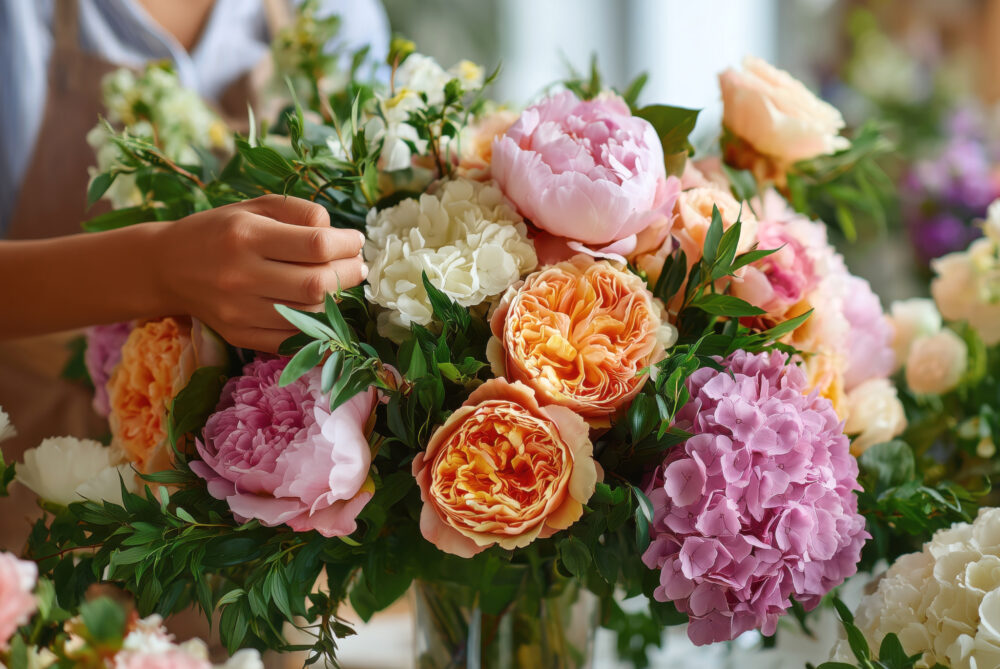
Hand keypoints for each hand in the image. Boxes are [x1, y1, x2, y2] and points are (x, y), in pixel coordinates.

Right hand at [152, 195, 366, 351]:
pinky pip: (293, 340)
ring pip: (311, 314)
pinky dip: (316, 326)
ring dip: (336, 299)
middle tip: (356, 265)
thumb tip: (338, 233)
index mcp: (246, 235)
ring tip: (337, 283)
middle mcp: (241, 276)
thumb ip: (300, 212)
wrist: (167, 268)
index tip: (355, 241)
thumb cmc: (220, 231)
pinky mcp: (239, 336)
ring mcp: (239, 311)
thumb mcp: (255, 207)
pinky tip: (320, 307)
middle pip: (317, 284)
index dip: (347, 244)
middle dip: (349, 274)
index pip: (316, 245)